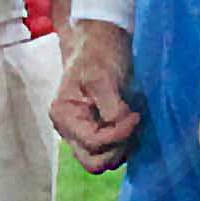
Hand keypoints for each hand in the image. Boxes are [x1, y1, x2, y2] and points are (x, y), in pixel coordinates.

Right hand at [49, 23, 141, 174]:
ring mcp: (81, 132)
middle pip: (94, 162)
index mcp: (64, 115)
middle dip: (119, 148)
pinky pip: (111, 149)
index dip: (118, 135)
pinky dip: (124, 141)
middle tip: (135, 124)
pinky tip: (131, 121)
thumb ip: (110, 107)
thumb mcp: (102, 77)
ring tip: (134, 120)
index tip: (136, 116)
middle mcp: (68, 129)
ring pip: (104, 159)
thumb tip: (120, 126)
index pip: (93, 143)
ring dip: (123, 146)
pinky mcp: (95, 130)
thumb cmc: (98, 53)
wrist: (99, 39)